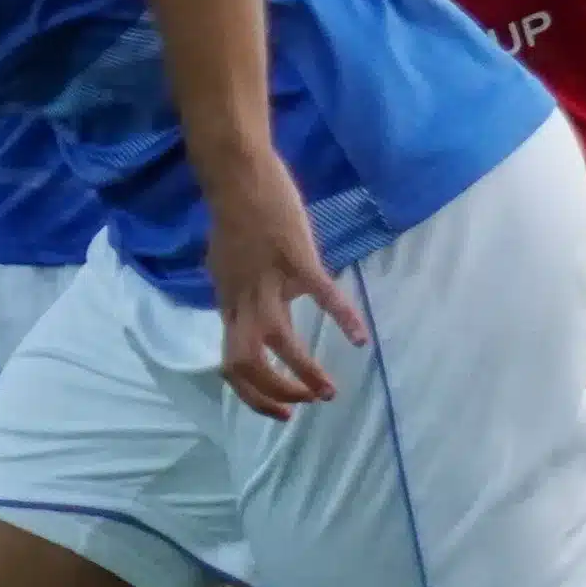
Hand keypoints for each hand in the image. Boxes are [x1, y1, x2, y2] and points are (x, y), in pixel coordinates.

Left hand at [202, 151, 364, 416]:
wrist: (239, 176)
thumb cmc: (236, 215)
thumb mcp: (225, 265)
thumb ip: (238, 292)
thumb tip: (248, 307)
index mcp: (230, 303)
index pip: (231, 364)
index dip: (253, 395)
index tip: (279, 411)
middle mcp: (245, 299)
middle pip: (247, 364)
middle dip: (276, 393)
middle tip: (304, 404)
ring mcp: (270, 280)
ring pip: (282, 342)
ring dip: (306, 373)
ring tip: (329, 391)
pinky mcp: (296, 259)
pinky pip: (321, 295)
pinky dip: (342, 319)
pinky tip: (360, 338)